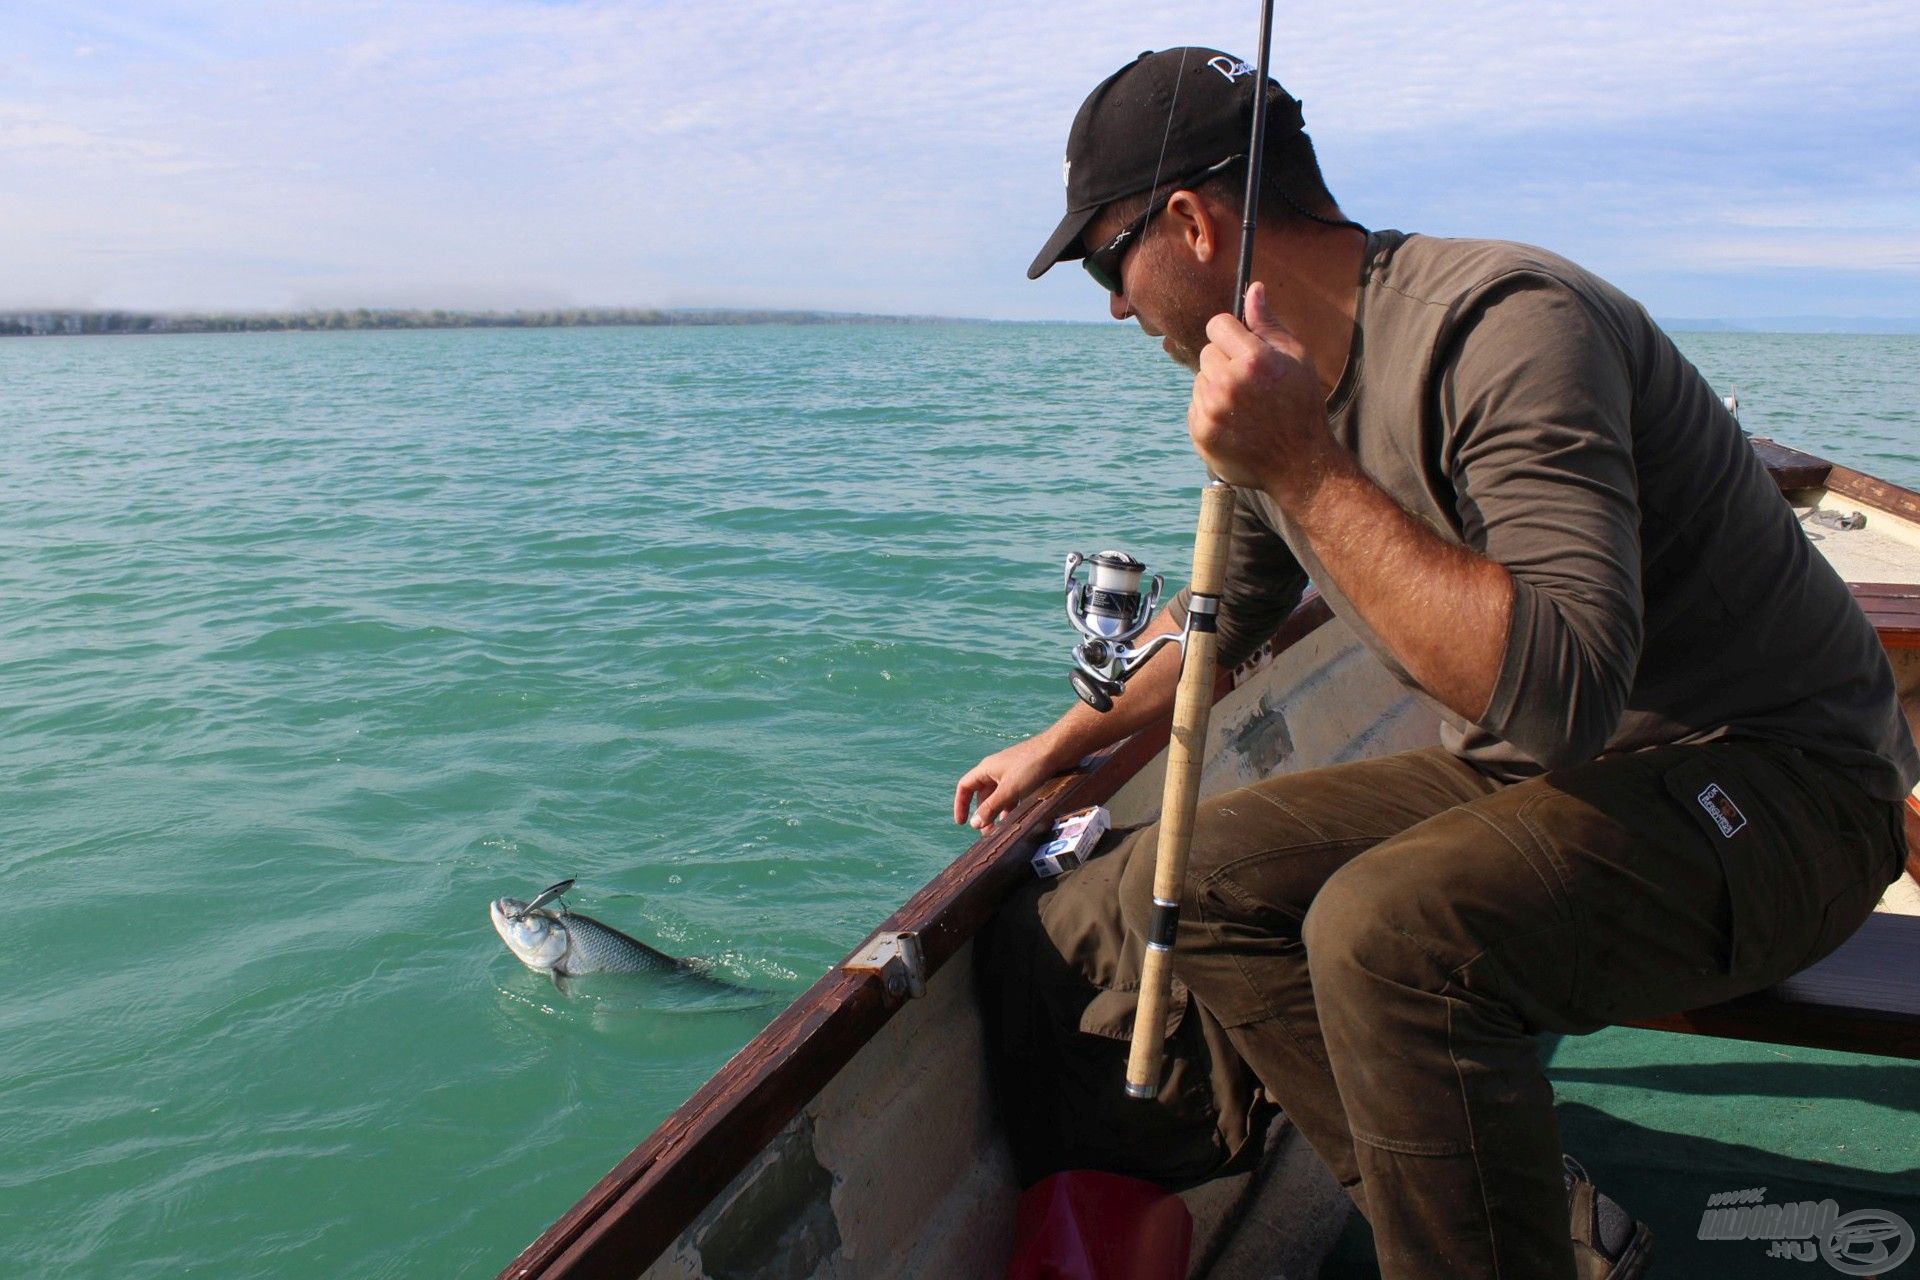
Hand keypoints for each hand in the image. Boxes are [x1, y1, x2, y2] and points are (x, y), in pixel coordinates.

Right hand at [953, 735, 1066, 829]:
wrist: (1059, 750)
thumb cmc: (1031, 766)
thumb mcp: (1008, 790)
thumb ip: (991, 808)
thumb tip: (974, 824)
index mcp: (986, 769)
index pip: (965, 787)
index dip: (961, 805)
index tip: (962, 823)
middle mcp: (996, 770)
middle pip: (982, 794)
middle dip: (983, 813)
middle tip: (988, 833)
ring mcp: (1011, 773)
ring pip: (999, 796)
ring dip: (998, 812)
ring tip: (1002, 830)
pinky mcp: (1026, 776)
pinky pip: (1013, 794)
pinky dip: (1012, 807)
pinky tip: (1016, 818)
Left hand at [1188, 281, 1340, 501]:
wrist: (1299, 462)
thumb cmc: (1302, 405)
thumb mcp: (1296, 359)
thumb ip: (1268, 324)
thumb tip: (1253, 289)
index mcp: (1254, 360)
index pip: (1217, 324)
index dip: (1231, 334)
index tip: (1242, 347)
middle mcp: (1229, 383)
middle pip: (1207, 352)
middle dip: (1225, 362)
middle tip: (1250, 383)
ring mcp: (1212, 410)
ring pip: (1200, 380)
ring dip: (1217, 387)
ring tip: (1245, 406)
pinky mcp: (1201, 432)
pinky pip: (1195, 406)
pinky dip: (1210, 412)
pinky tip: (1236, 423)